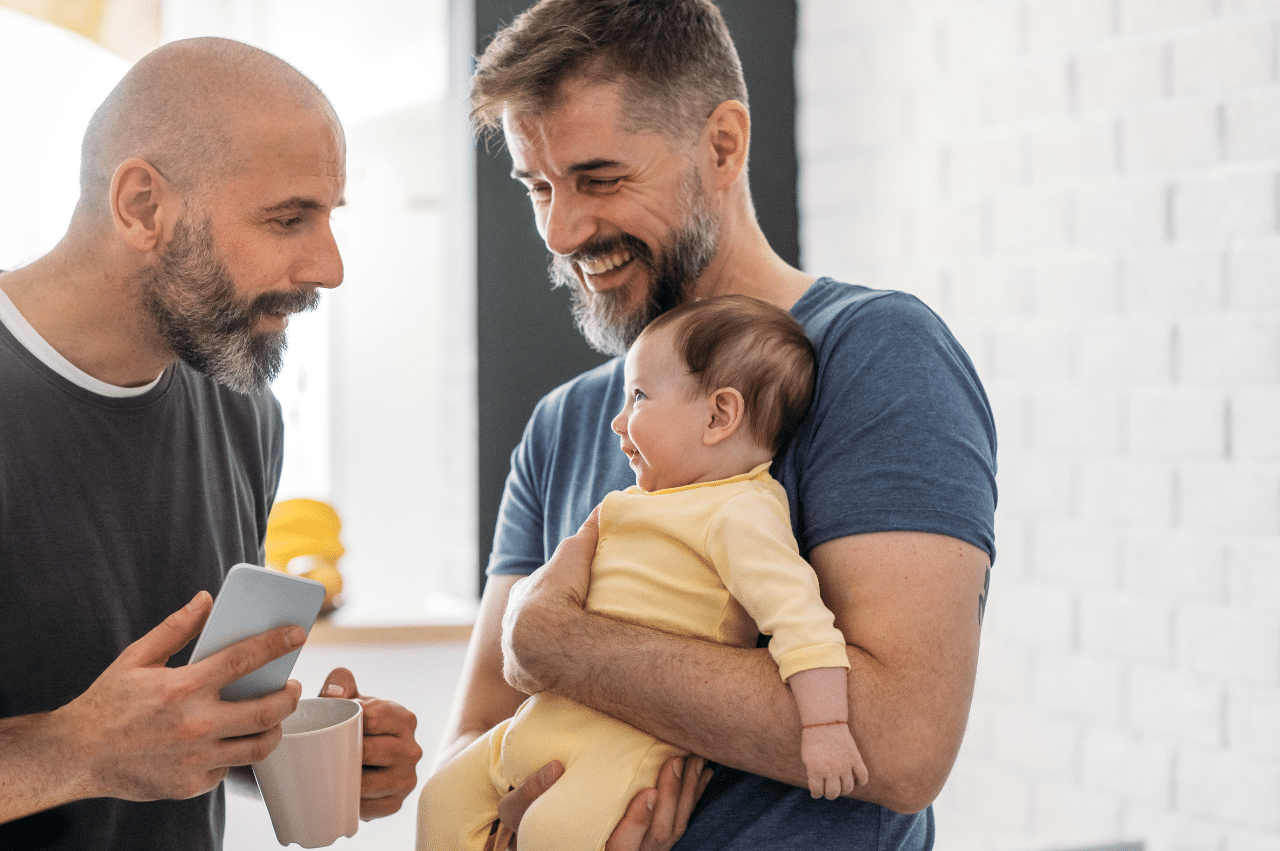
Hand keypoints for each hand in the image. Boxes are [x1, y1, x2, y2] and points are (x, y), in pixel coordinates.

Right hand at [59, 591, 303, 801]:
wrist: (74, 757)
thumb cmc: (106, 704)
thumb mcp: (136, 658)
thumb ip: (176, 628)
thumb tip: (206, 600)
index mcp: (183, 688)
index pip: (245, 659)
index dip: (278, 643)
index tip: (298, 634)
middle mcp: (194, 726)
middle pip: (266, 711)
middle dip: (289, 696)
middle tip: (292, 686)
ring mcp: (194, 760)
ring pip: (258, 747)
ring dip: (275, 729)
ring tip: (273, 715)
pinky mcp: (190, 785)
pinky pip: (228, 768)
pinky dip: (234, 753)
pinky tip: (230, 740)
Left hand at [320, 668, 421, 818]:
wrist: (361, 758)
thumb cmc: (354, 724)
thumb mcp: (349, 699)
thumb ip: (340, 683)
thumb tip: (334, 693)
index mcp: (405, 719)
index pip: (372, 718)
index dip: (346, 721)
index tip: (328, 725)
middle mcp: (412, 749)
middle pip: (370, 751)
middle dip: (342, 753)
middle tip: (319, 753)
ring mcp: (407, 778)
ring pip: (370, 783)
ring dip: (346, 781)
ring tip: (327, 774)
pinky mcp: (397, 803)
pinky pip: (372, 808)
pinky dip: (353, 804)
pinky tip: (340, 797)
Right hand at [495, 755, 710, 850]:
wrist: (544, 826)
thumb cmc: (528, 818)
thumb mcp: (518, 809)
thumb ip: (530, 793)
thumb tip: (555, 768)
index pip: (622, 849)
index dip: (638, 823)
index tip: (648, 792)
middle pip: (659, 838)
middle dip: (672, 799)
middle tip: (676, 762)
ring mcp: (641, 847)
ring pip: (674, 830)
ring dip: (687, 794)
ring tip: (693, 758)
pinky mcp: (651, 834)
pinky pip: (680, 822)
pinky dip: (692, 796)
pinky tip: (701, 771)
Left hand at [501, 507, 598, 694]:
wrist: (542, 635)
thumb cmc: (558, 590)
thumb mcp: (576, 551)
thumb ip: (589, 530)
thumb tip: (606, 506)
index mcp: (522, 593)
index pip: (536, 590)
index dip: (552, 591)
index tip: (570, 596)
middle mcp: (511, 622)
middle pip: (531, 621)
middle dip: (547, 624)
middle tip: (572, 628)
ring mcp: (512, 650)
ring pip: (528, 649)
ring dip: (544, 652)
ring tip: (569, 656)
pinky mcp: (517, 675)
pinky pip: (531, 675)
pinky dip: (543, 676)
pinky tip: (560, 679)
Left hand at [799, 723, 866, 798]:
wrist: (824, 722)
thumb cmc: (813, 739)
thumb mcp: (807, 758)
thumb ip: (813, 774)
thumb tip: (819, 787)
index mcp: (815, 770)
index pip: (817, 792)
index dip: (816, 794)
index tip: (816, 792)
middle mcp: (831, 770)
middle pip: (833, 793)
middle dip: (829, 794)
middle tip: (829, 790)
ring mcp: (845, 765)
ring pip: (848, 788)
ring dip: (843, 790)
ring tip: (841, 786)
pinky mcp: (855, 758)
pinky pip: (863, 777)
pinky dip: (860, 782)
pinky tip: (856, 782)